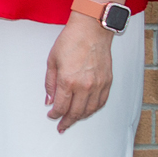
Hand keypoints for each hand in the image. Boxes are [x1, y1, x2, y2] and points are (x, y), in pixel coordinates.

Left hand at [42, 17, 114, 132]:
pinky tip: (87, 111)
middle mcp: (84, 85)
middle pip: (75, 112)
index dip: (55, 115)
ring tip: (73, 120)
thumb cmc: (72, 41)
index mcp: (68, 80)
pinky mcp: (108, 82)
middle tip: (62, 126)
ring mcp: (98, 85)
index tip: (52, 116)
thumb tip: (50, 99)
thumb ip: (50, 83)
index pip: (61, 107)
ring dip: (80, 118)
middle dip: (67, 121)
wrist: (92, 30)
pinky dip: (94, 110)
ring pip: (90, 110)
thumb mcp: (52, 61)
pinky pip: (101, 102)